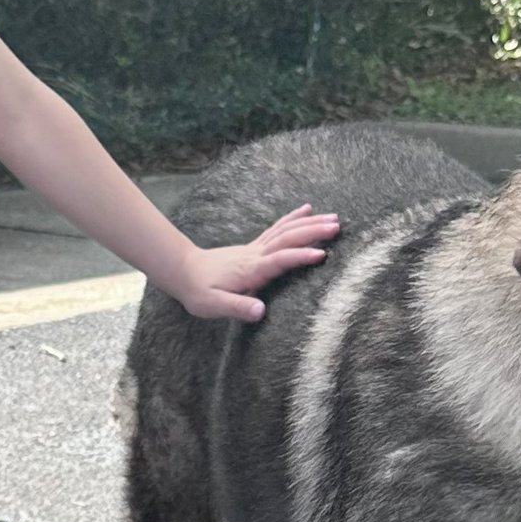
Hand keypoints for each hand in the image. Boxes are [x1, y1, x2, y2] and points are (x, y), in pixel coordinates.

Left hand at [171, 204, 339, 321]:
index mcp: (250, 270)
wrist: (183, 271)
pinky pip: (278, 229)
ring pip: (286, 231)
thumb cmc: (198, 291)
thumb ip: (237, 307)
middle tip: (337, 227)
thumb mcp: (213, 305)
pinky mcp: (255, 247)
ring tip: (334, 218)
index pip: (279, 261)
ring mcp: (255, 248)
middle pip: (288, 239)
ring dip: (310, 224)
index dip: (299, 257)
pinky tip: (307, 210)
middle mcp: (255, 255)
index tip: (322, 255)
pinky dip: (293, 219)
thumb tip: (261, 312)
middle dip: (313, 232)